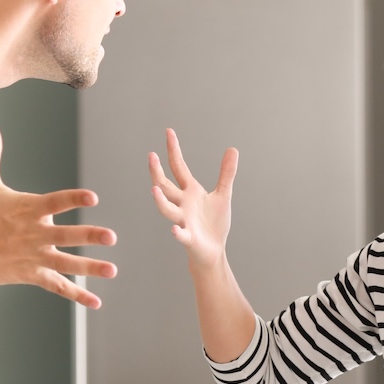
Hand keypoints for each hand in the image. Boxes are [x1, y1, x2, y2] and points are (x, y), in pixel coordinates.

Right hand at [0, 120, 116, 308]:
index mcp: (27, 209)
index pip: (56, 202)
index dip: (74, 199)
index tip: (93, 198)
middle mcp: (33, 234)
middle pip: (66, 236)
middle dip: (89, 236)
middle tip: (111, 237)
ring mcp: (33, 256)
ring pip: (66, 263)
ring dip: (90, 268)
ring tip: (112, 270)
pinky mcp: (30, 274)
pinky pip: (57, 286)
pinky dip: (76, 295)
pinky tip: (96, 302)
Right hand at [149, 128, 237, 269]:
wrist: (213, 251)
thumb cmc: (214, 224)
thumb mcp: (223, 195)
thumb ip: (226, 173)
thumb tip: (232, 149)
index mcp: (190, 192)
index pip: (178, 167)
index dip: (173, 150)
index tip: (168, 132)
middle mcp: (182, 204)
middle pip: (165, 186)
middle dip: (157, 172)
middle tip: (151, 156)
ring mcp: (183, 220)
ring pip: (168, 209)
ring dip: (161, 200)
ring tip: (154, 189)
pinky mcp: (188, 238)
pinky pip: (181, 234)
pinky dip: (177, 232)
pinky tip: (174, 229)